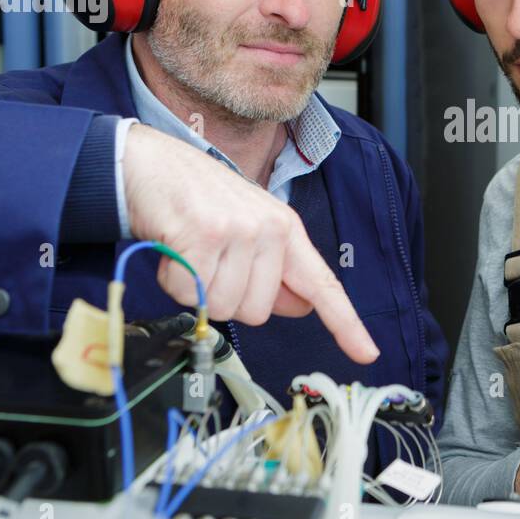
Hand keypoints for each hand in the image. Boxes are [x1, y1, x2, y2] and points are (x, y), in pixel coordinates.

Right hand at [122, 124, 377, 362]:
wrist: (151, 164)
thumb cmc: (199, 201)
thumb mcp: (249, 230)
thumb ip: (276, 271)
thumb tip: (302, 306)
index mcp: (286, 230)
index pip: (322, 283)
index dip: (346, 324)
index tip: (368, 353)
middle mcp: (269, 229)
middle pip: (257, 312)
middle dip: (227, 298)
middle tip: (210, 263)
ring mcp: (238, 231)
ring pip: (223, 307)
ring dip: (198, 291)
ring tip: (191, 253)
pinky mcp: (203, 236)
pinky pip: (190, 294)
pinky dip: (174, 282)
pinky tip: (175, 250)